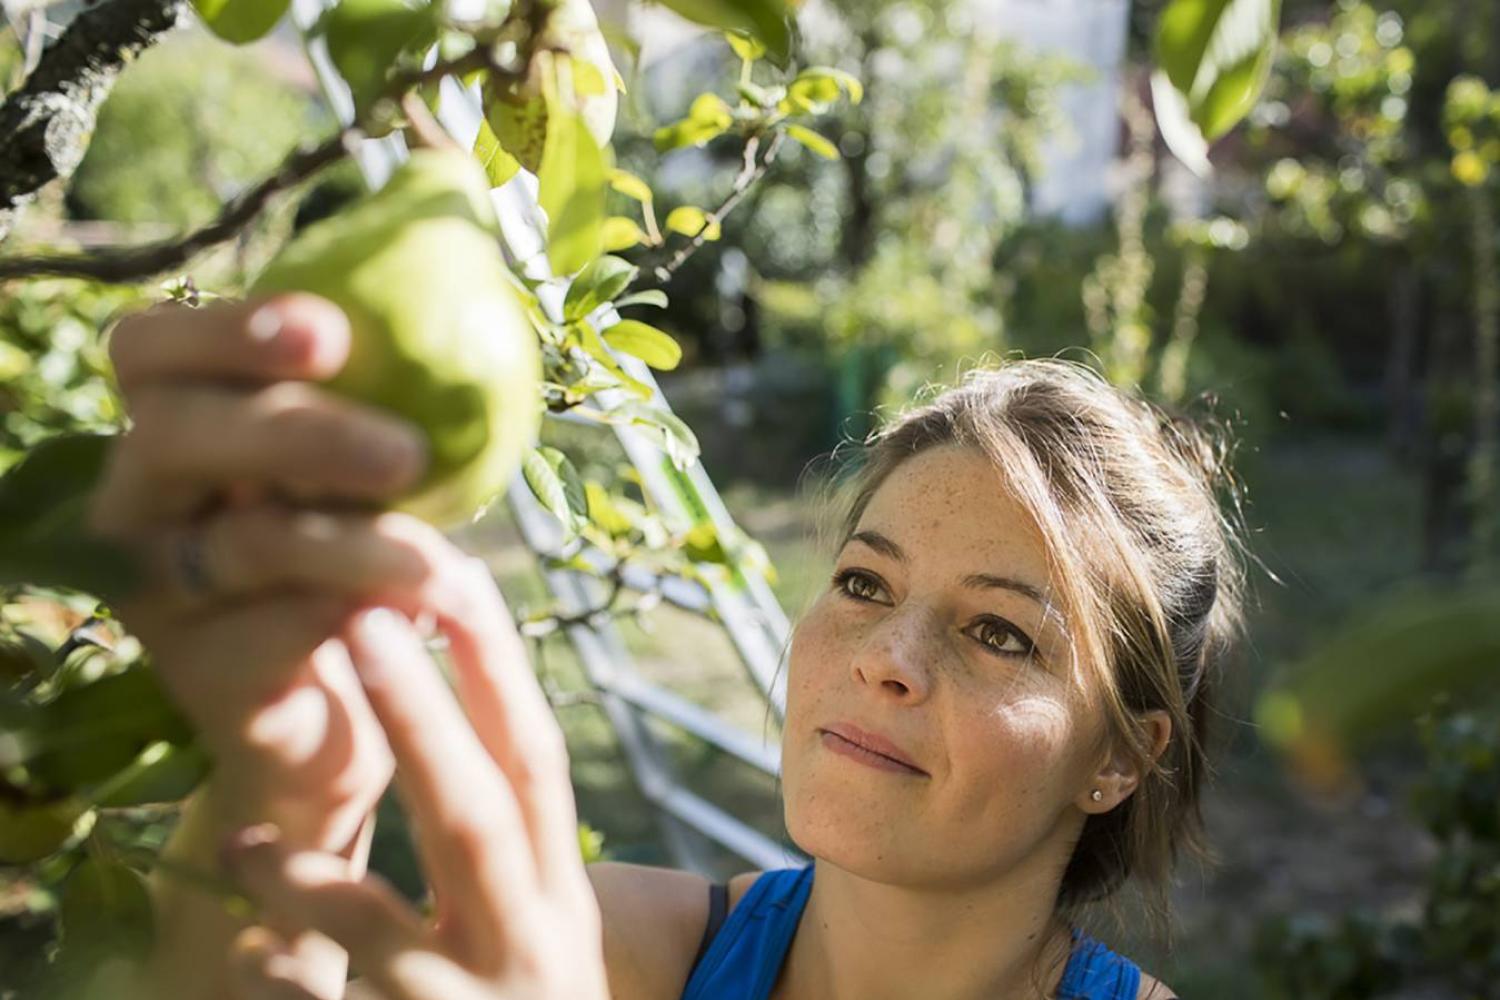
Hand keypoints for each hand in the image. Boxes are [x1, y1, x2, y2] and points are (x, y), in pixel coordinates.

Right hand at [88, 293, 452, 840]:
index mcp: (173, 424)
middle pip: (177, 434)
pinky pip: (279, 631)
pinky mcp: (200, 674)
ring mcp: (158, 592)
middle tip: (406, 454)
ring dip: (356, 544)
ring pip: (244, 542)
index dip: (225, 330)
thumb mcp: (370, 473)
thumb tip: (472, 319)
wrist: (356, 705)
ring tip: (441, 564)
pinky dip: (357, 616)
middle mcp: (139, 501)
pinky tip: (420, 617)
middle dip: (298, 433)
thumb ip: (384, 404)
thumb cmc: (364, 552)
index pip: (151, 349)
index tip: (331, 331)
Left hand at [222, 559, 607, 999]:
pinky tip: (250, 960)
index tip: (457, 582)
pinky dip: (285, 983)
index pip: (536, 765)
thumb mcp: (538, 926)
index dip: (500, 673)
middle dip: (426, 718)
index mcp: (560, 895)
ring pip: (389, 931)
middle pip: (481, 815)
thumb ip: (503, 843)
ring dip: (310, 879)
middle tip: (365, 624)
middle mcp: (533, 941)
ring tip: (244, 844)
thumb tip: (442, 711)